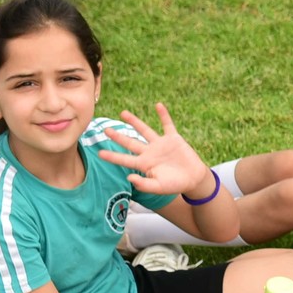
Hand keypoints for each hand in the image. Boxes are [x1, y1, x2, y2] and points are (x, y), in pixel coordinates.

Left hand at [97, 103, 213, 197]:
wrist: (193, 179)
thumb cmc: (175, 185)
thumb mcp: (159, 187)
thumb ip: (144, 184)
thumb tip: (129, 177)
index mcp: (144, 164)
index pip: (125, 159)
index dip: (112, 157)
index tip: (99, 153)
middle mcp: (149, 152)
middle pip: (130, 142)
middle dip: (117, 137)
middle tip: (105, 130)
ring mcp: (160, 144)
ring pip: (144, 130)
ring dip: (134, 122)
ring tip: (123, 113)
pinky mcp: (173, 139)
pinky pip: (167, 125)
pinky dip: (163, 115)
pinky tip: (158, 105)